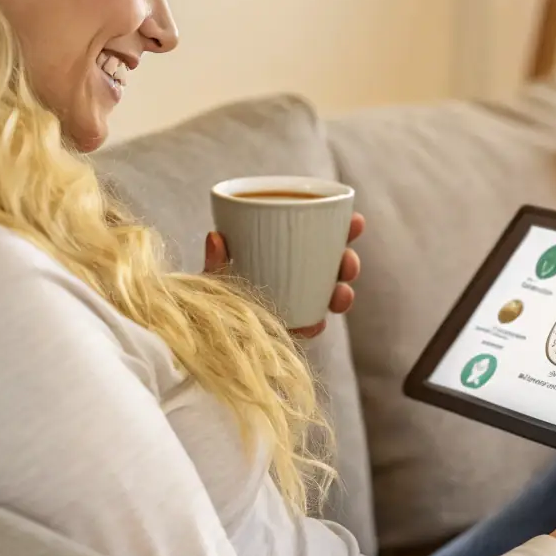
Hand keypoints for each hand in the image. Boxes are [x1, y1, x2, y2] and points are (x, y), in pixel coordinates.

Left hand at [204, 213, 365, 339]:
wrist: (198, 334)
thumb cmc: (206, 297)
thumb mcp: (210, 277)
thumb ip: (215, 262)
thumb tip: (215, 236)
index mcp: (280, 256)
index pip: (318, 239)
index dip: (342, 230)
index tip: (357, 221)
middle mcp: (292, 280)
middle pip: (330, 267)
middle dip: (347, 263)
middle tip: (348, 262)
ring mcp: (293, 307)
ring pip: (328, 297)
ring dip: (342, 294)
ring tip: (340, 295)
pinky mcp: (286, 334)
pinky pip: (307, 327)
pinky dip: (313, 324)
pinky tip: (315, 323)